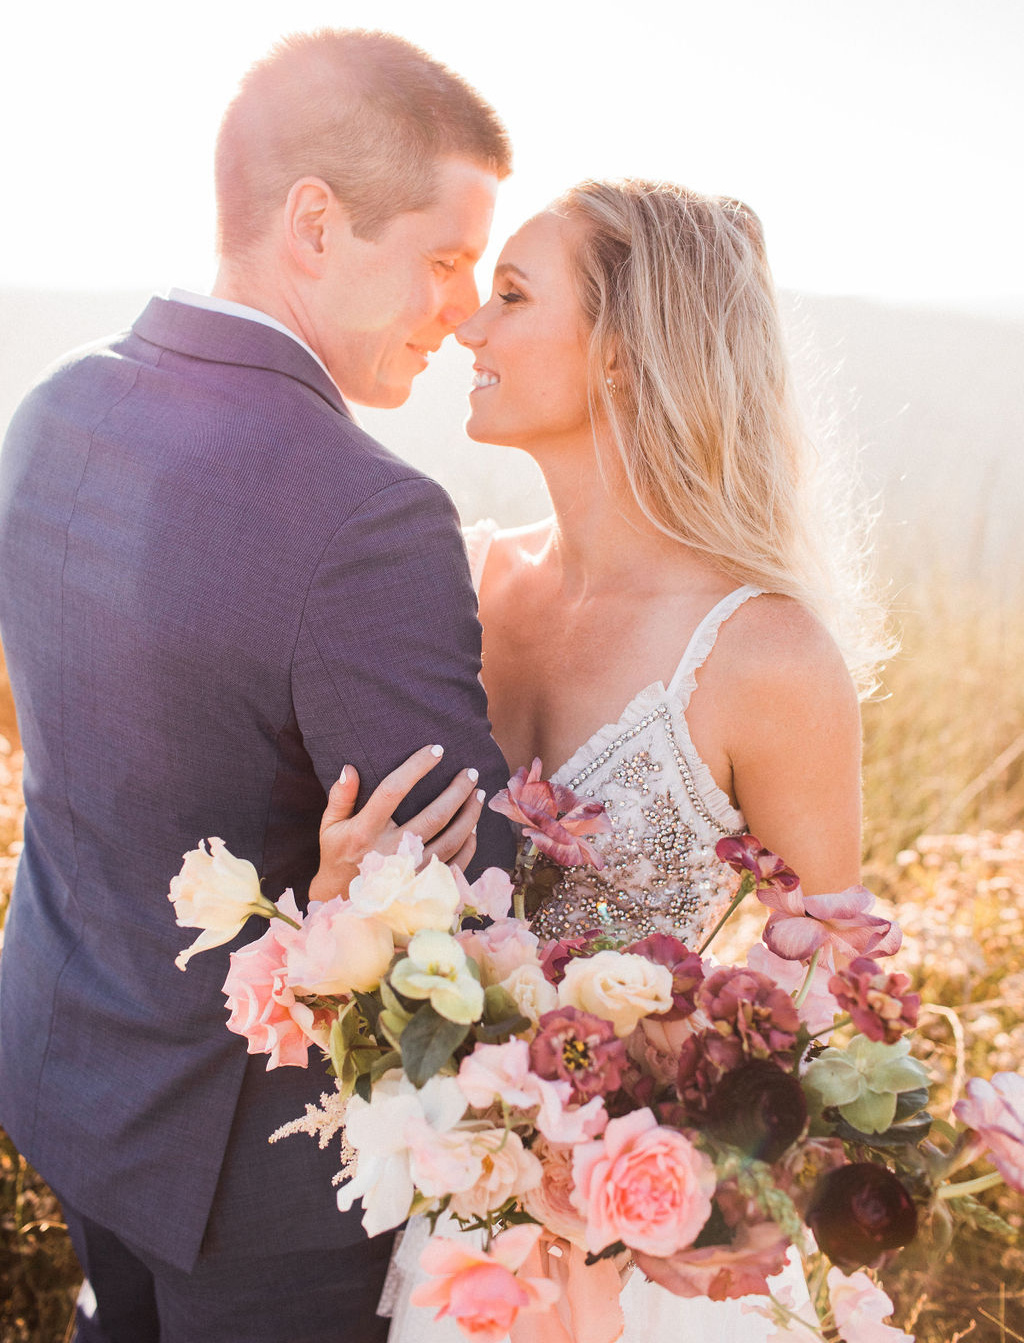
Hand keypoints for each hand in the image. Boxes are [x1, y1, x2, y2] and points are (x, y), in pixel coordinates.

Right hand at [308, 745, 485, 901]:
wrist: (342, 903)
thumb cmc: (337, 857)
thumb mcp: (330, 827)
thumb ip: (340, 797)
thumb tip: (350, 768)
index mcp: (366, 831)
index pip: (393, 790)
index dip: (417, 767)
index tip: (437, 750)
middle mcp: (391, 851)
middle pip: (435, 815)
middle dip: (457, 790)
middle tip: (471, 773)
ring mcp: (410, 871)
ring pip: (451, 839)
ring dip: (469, 814)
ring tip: (478, 794)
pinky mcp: (422, 886)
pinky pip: (455, 864)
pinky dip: (468, 845)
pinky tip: (473, 828)